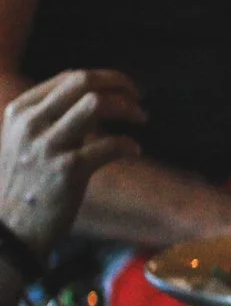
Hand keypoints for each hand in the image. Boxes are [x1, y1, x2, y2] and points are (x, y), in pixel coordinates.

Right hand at [0, 70, 143, 255]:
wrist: (11, 227)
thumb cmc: (25, 183)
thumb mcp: (24, 141)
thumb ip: (50, 118)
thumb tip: (93, 98)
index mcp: (20, 110)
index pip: (69, 78)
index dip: (105, 78)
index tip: (125, 88)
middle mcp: (31, 122)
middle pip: (83, 82)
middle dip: (120, 83)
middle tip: (140, 97)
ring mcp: (48, 145)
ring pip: (96, 103)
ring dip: (128, 108)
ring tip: (142, 118)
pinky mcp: (67, 170)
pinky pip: (110, 144)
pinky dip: (129, 144)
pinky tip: (134, 150)